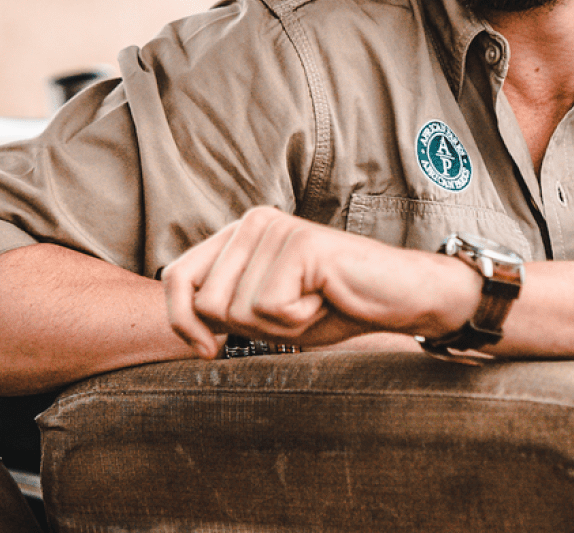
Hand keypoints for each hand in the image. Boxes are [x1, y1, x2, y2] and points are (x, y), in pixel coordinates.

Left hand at [162, 207, 478, 358]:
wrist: (397, 297)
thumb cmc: (332, 306)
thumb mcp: (265, 313)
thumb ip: (223, 309)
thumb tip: (187, 328)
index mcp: (236, 234)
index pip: (176, 276)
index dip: (181, 321)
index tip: (208, 350)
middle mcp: (250, 222)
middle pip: (206, 303)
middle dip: (247, 329)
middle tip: (291, 312)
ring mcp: (274, 228)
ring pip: (238, 310)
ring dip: (278, 326)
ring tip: (311, 302)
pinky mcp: (299, 243)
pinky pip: (271, 307)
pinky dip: (299, 320)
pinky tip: (324, 297)